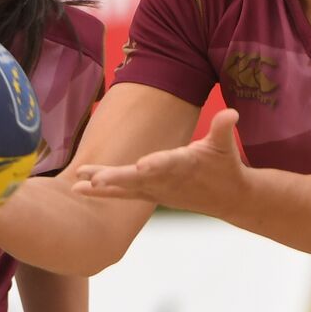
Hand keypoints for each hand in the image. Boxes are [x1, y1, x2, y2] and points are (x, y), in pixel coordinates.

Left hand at [74, 108, 245, 216]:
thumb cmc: (226, 166)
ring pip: (125, 188)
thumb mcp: (226, 146)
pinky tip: (79, 188)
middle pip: (139, 180)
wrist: (229, 199)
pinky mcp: (149, 194)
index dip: (156, 164)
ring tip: (77, 184)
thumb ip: (223, 129)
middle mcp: (167, 180)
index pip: (169, 164)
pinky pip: (122, 194)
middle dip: (117, 179)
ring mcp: (157, 190)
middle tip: (96, 179)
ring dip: (101, 185)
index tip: (142, 166)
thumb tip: (232, 113)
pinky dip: (102, 191)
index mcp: (185, 166)